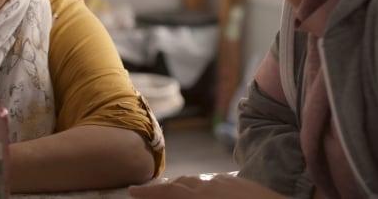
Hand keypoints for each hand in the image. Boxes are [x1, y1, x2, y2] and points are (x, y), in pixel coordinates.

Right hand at [129, 173, 289, 198]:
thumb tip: (174, 194)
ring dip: (185, 186)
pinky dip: (204, 187)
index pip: (168, 192)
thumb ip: (185, 198)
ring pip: (200, 181)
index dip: (149, 193)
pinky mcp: (244, 184)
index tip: (132, 191)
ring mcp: (230, 182)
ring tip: (177, 192)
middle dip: (165, 189)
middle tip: (151, 194)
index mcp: (201, 197)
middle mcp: (213, 185)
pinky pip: (216, 182)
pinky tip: (208, 192)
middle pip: (182, 183)